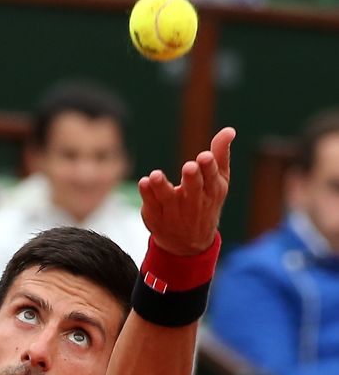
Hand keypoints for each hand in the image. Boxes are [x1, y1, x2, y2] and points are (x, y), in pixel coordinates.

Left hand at [138, 127, 233, 255]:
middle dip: (192, 178)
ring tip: (155, 175)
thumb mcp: (218, 181)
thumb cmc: (206, 202)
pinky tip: (144, 183)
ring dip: (162, 187)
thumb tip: (229, 130)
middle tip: (189, 166)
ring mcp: (174, 212)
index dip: (208, 168)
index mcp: (212, 192)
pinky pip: (151, 205)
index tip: (204, 157)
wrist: (189, 244)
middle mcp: (194, 203)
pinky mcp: (156, 216)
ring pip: (168, 199)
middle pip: (193, 190)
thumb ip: (221, 155)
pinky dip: (147, 195)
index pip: (211, 179)